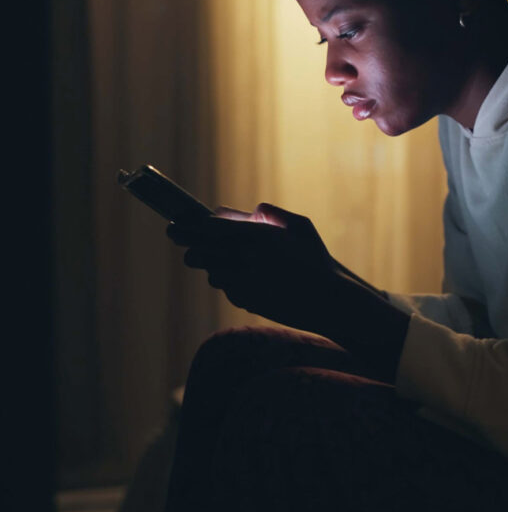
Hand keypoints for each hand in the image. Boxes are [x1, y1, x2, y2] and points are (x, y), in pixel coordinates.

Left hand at [167, 203, 337, 328]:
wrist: (329, 300)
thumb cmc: (317, 259)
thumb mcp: (300, 226)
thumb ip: (270, 213)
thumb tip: (245, 209)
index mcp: (259, 235)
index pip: (209, 227)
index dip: (187, 225)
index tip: (175, 224)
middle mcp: (247, 258)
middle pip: (200, 252)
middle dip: (188, 247)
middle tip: (183, 244)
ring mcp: (245, 282)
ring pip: (210, 273)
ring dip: (210, 266)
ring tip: (220, 262)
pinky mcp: (246, 302)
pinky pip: (227, 289)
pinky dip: (230, 283)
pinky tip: (244, 280)